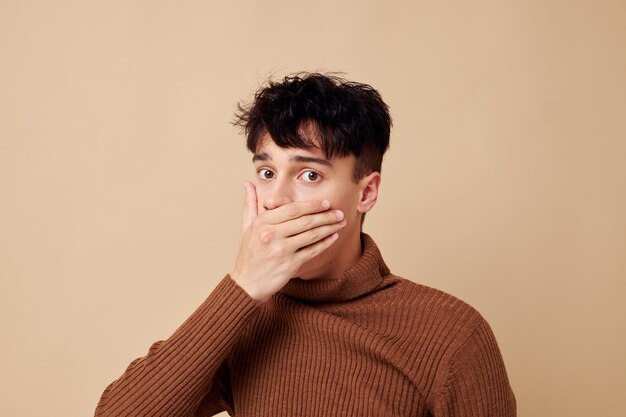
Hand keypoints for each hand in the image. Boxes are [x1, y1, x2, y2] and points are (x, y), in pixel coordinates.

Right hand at [230, 181, 346, 301]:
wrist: (247, 284)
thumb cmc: (249, 255)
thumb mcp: (246, 227)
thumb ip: (250, 204)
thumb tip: (248, 183)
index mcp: (262, 222)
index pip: (292, 209)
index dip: (311, 205)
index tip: (325, 202)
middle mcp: (271, 234)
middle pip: (305, 221)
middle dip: (325, 215)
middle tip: (339, 212)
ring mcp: (281, 250)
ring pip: (311, 235)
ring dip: (329, 227)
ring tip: (341, 222)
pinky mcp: (290, 264)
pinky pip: (312, 251)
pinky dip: (325, 243)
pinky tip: (333, 237)